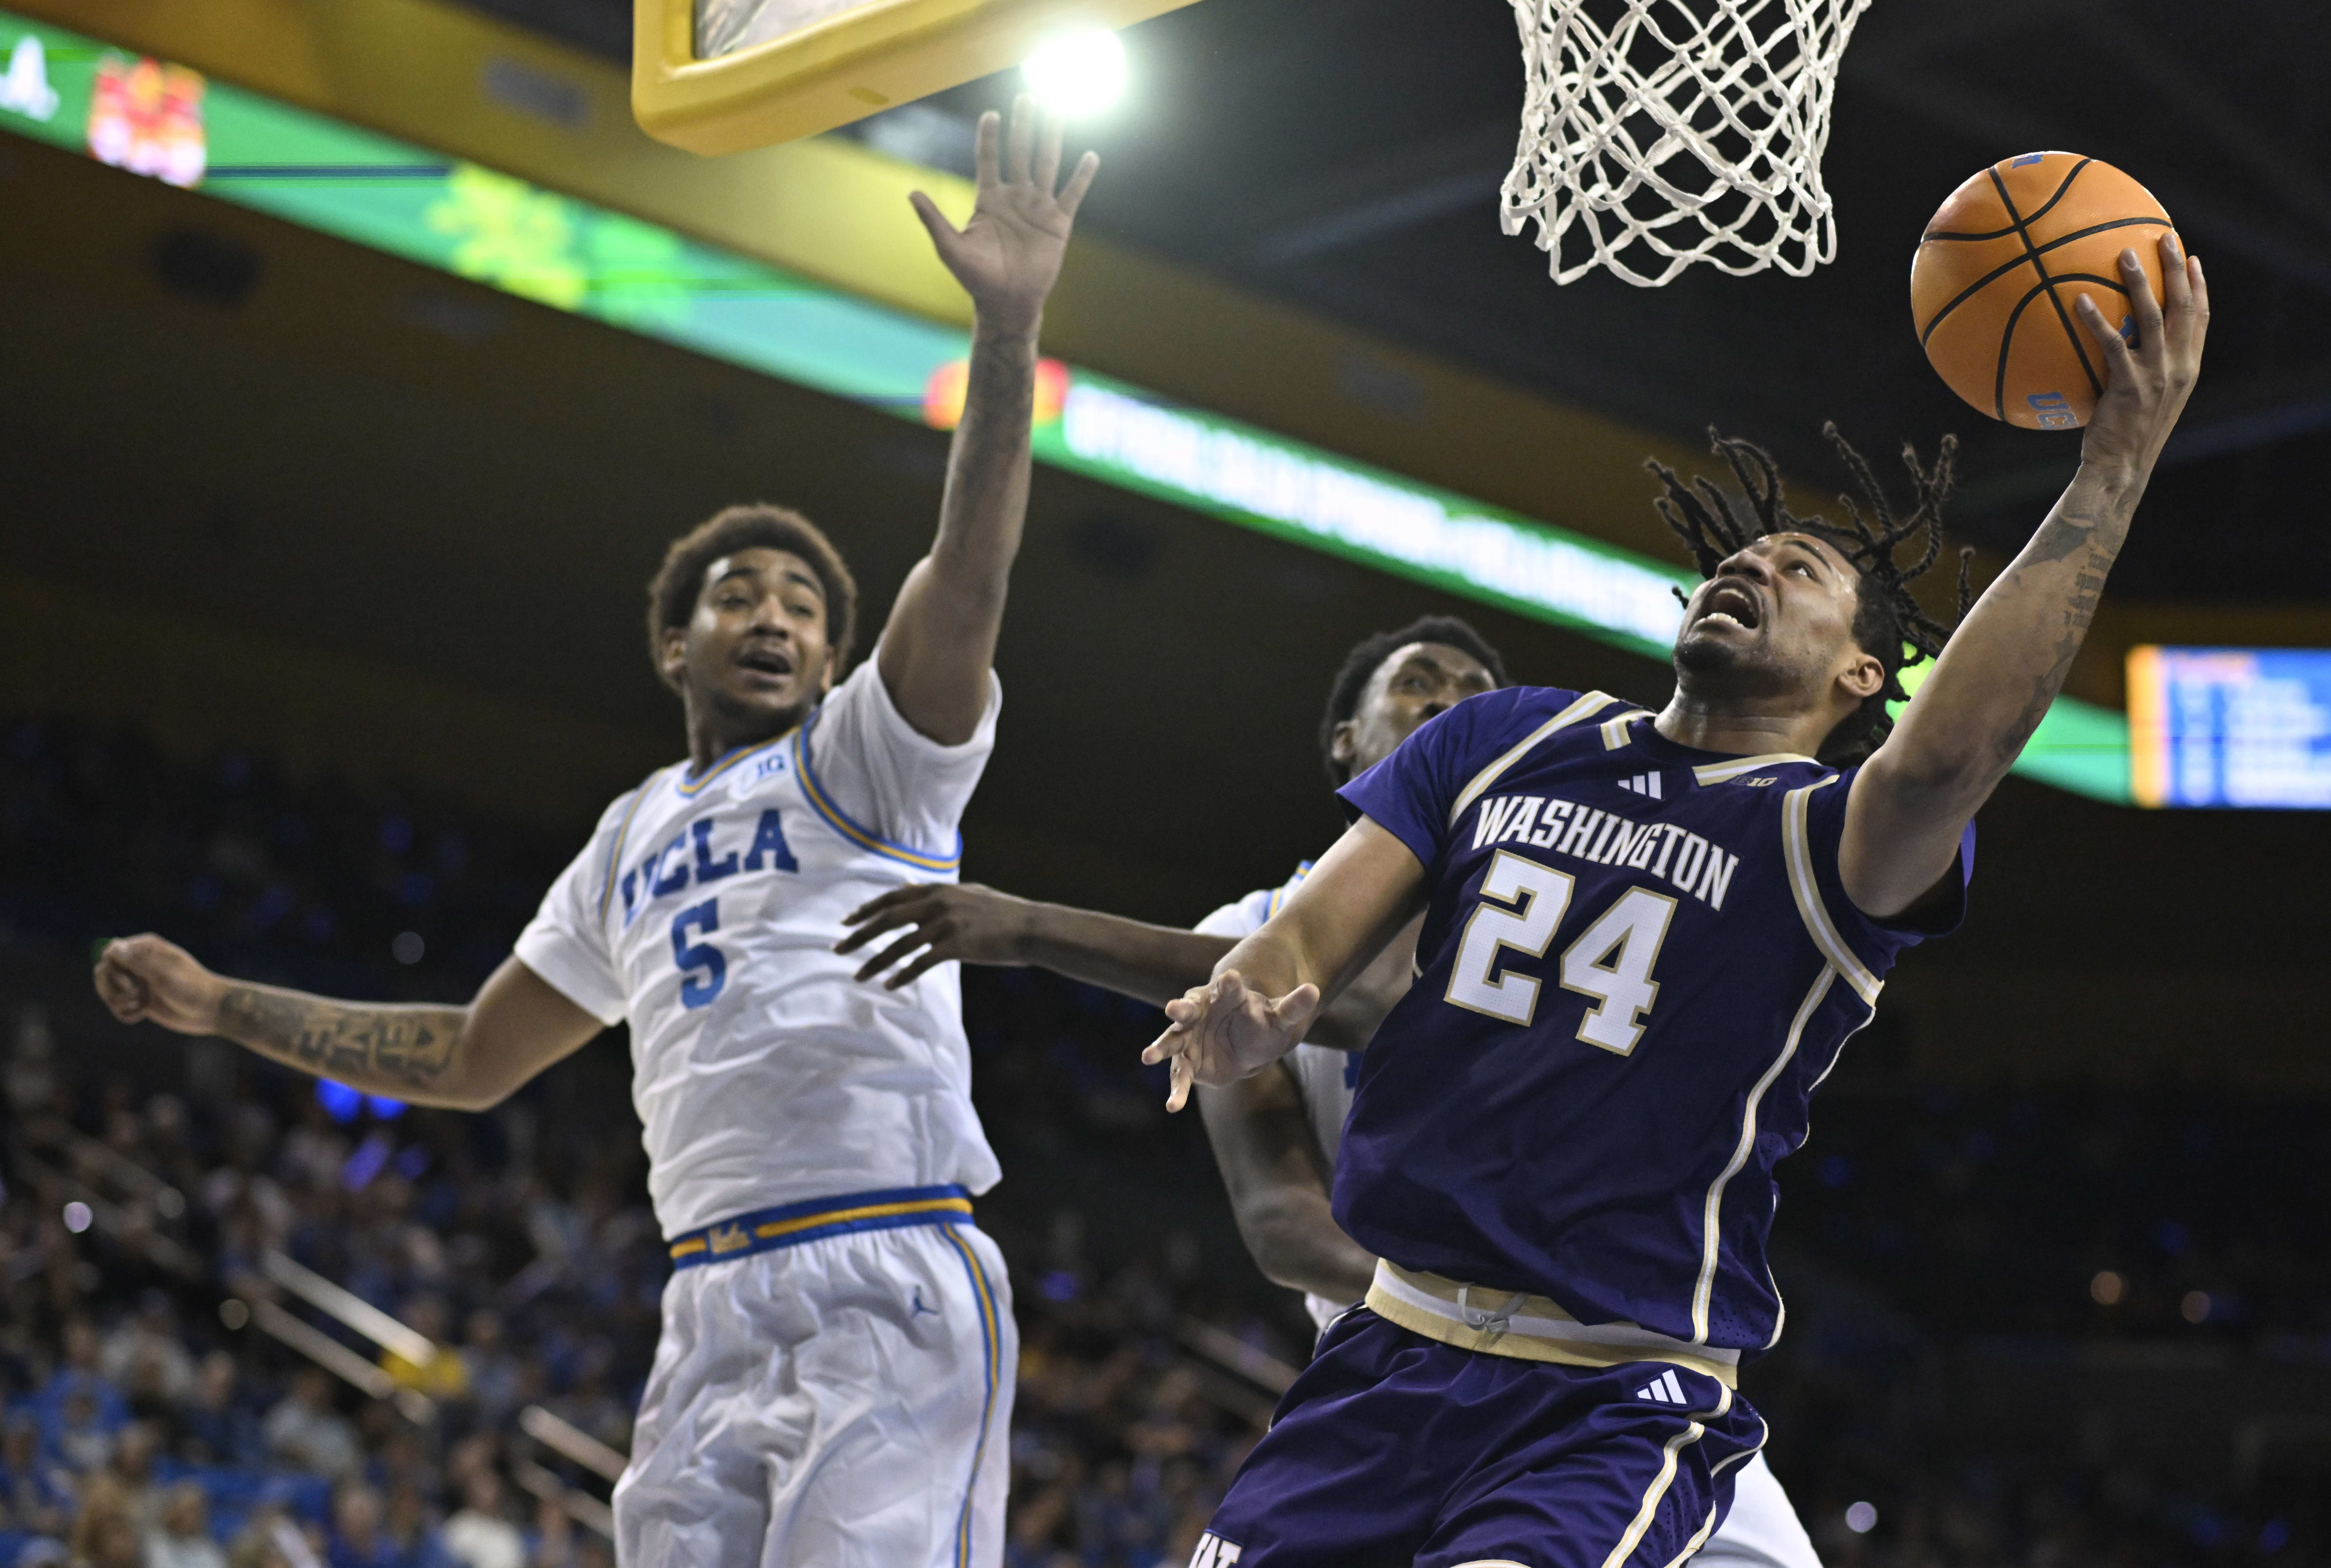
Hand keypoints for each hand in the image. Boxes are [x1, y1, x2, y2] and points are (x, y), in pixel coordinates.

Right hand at [94, 934, 226, 1034]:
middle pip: (103, 972)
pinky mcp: (139, 999)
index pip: (109, 953)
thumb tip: (111, 945)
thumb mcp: (163, 973)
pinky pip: (116, 1006)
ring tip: (138, 1005)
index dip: (112, 970)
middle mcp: (138, 963)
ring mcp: (138, 981)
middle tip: (135, 996)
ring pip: (106, 990)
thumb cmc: (191, 987)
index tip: (130, 983)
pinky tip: (141, 1014)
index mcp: (145, 948)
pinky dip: (125, 1013)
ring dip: (117, 1001)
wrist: (209, 1010)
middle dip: (112, 988)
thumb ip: (137, 960)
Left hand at [835, 883, 1032, 988]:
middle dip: (858, 935)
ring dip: (874, 961)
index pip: (891, 897)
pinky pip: (920, 962)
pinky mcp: (956, 945)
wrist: (1031, 927)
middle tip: (836, 949)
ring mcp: (945, 924)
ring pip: (898, 944)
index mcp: (938, 889)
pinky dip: (903, 975)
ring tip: (857, 976)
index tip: (845, 921)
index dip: (866, 909)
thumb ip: (934, 891)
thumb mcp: (965, 893)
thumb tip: (908, 883)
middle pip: (886, 919)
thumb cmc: (1001, 912)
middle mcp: (937, 903)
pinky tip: (889, 986)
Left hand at [909, 96, 1097, 333]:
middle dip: (1023, 126)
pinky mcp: (1058, 223)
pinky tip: (1091, 156)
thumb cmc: (976, 278)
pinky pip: (1072, 194)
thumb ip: (933, 220)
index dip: (990, 136)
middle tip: (1027, 97)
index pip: (989, 159)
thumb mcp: (950, 248)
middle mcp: (1015, 198)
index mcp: (989, 200)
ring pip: (1047, 165)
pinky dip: (1082, 176)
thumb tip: (910, 193)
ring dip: (1052, 139)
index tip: (991, 114)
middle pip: (1020, 153)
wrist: (1006, 303)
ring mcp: (1038, 208)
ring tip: (1057, 112)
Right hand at [1140, 970, 1320, 1112]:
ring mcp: (1189, 1037)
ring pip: (1173, 1040)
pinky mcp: (1188, 1063)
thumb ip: (1293, 1006)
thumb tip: (1315, 990)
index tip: (1231, 977)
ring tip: (1148, 1055)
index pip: (1228, 987)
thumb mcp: (1280, 1015)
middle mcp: (1200, 1013)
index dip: (1229, 983)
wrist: (1246, 1043)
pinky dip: (1177, 1091)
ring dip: (1161, 1047)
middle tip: (1174, 1009)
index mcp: (1225, 996)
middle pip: (1187, 1009)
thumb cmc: (1261, 1022)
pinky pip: (1180, 1077)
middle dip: (1180, 1009)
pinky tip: (1172, 1106)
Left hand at [2075, 232, 2206, 480]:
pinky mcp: (2129, 386)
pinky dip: (2096, 320)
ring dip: (2140, 281)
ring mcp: (2157, 376)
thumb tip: (2123, 342)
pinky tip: (2077, 300)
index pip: (2201, 318)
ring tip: (2124, 253)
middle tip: (2165, 237)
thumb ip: (2146, 368)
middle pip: (2184, 306)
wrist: (2121, 468)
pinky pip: (2111, 344)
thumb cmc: (2127, 434)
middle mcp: (2179, 367)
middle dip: (2177, 269)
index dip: (2199, 286)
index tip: (2192, 258)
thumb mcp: (2147, 398)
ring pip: (2153, 317)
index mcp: (2187, 368)